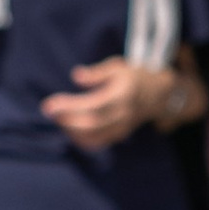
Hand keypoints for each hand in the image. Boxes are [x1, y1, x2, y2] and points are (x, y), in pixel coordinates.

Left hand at [39, 57, 173, 150]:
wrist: (159, 94)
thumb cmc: (134, 76)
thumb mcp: (118, 66)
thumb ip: (97, 73)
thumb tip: (75, 76)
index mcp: (123, 94)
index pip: (93, 105)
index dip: (69, 107)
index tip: (49, 104)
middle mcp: (124, 114)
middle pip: (91, 124)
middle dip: (66, 120)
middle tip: (49, 111)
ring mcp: (123, 127)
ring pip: (94, 137)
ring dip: (71, 130)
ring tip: (58, 117)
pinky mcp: (119, 135)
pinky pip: (98, 142)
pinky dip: (80, 139)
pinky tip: (68, 129)